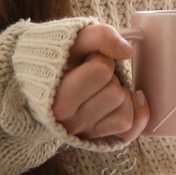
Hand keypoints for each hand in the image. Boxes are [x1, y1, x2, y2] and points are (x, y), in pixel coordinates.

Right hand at [54, 23, 148, 141]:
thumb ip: (101, 36)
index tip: (86, 61)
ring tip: (99, 88)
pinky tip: (132, 98)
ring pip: (124, 110)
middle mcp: (70, 123)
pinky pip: (130, 129)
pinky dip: (137, 112)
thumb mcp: (74, 39)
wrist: (38, 84)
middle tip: (92, 75)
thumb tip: (129, 51)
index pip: (101, 71)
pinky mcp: (99, 138)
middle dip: (109, 77)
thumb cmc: (59, 58)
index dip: (100, 59)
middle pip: (115, 92)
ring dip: (118, 93)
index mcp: (58, 99)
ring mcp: (85, 133)